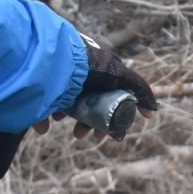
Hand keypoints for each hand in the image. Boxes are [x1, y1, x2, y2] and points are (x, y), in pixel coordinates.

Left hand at [34, 32, 156, 139]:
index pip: (106, 99)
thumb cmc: (89, 65)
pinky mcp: (39, 84)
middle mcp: (80, 74)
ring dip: (67, 117)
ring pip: (64, 104)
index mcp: (99, 72)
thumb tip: (152, 113)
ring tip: (61, 124)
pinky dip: (43, 117)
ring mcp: (59, 78)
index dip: (106, 118)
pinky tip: (44, 126)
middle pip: (85, 104)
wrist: (56, 58)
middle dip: (85, 122)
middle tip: (80, 135)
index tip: (102, 133)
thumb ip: (139, 90)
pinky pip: (41, 103)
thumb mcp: (119, 76)